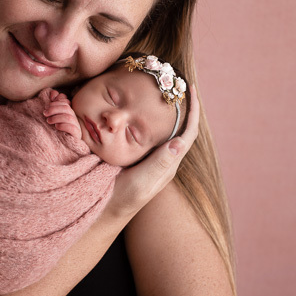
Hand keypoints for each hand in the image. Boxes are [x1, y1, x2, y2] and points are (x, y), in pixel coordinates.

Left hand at [44, 90, 81, 138]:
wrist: (61, 148)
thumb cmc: (56, 132)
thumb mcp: (53, 119)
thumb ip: (52, 107)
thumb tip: (52, 93)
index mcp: (69, 113)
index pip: (65, 103)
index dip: (55, 104)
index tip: (46, 108)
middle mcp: (74, 118)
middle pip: (67, 108)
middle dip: (54, 109)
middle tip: (45, 114)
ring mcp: (76, 126)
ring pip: (68, 117)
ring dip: (57, 117)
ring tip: (48, 121)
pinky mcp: (77, 134)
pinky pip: (72, 127)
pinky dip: (63, 125)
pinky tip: (56, 127)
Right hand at [106, 84, 199, 217]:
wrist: (102, 212)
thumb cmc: (122, 199)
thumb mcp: (141, 182)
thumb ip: (159, 164)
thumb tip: (181, 140)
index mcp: (168, 163)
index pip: (188, 132)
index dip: (193, 111)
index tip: (190, 89)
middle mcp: (162, 159)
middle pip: (179, 127)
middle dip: (181, 105)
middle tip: (176, 83)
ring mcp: (150, 159)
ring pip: (164, 129)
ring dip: (166, 109)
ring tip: (162, 89)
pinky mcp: (136, 157)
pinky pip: (146, 133)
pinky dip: (146, 117)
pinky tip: (137, 108)